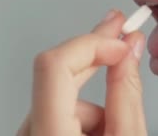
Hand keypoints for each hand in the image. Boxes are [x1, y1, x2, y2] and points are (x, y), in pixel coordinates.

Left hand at [16, 10, 147, 135]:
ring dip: (91, 104)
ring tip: (115, 130)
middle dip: (95, 59)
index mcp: (51, 133)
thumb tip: (128, 51)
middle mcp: (30, 133)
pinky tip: (101, 134)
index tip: (117, 41)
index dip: (89, 45)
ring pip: (59, 97)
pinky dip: (78, 117)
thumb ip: (126, 95)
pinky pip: (53, 112)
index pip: (55, 65)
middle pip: (56, 75)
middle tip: (121, 31)